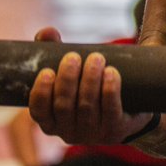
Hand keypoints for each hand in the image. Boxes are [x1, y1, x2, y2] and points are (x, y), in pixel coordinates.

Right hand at [27, 27, 153, 145]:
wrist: (127, 106)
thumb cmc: (87, 85)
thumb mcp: (70, 70)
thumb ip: (53, 50)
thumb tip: (46, 31)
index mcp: (52, 121)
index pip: (39, 112)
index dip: (41, 93)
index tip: (47, 71)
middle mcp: (69, 133)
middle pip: (64, 107)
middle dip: (68, 80)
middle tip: (74, 57)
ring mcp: (93, 134)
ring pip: (88, 107)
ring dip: (90, 81)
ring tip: (96, 58)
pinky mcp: (116, 129)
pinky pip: (112, 111)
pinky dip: (110, 90)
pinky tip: (111, 73)